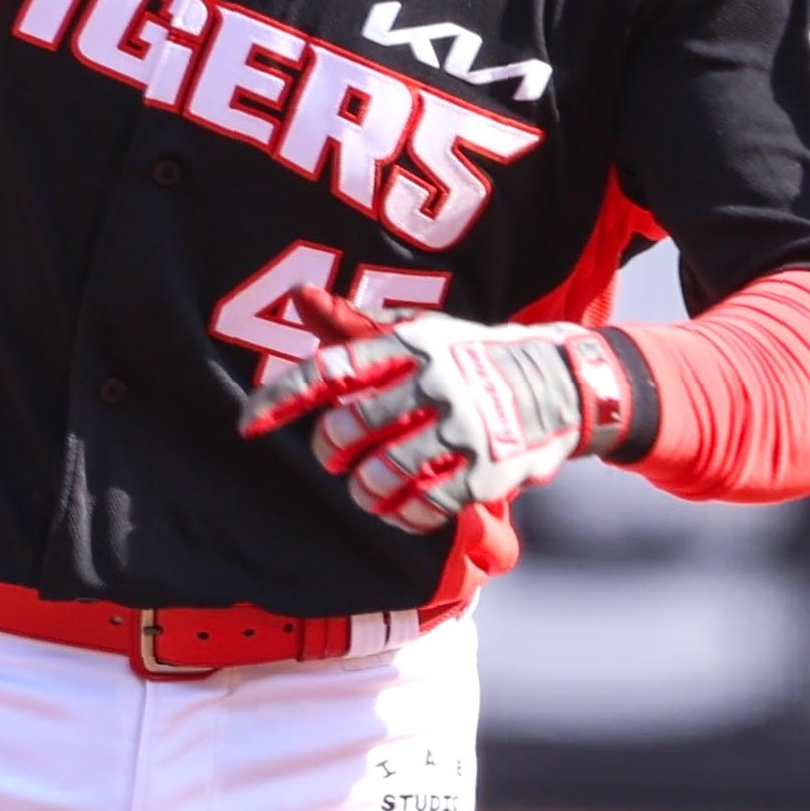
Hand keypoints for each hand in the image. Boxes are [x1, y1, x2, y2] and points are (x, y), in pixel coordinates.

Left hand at [239, 291, 630, 533]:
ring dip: (363, 491)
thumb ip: (357, 330)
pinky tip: (403, 507)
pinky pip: (423, 506)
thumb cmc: (471, 358)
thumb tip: (300, 296)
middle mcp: (434, 381)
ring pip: (380, 475)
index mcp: (411, 344)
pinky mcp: (486, 470)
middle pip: (348, 429)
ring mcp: (462, 426)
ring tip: (367, 489)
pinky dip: (402, 514)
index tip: (247, 425)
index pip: (332, 369)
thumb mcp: (421, 333)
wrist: (562, 381)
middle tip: (337, 458)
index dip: (282, 398)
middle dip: (331, 452)